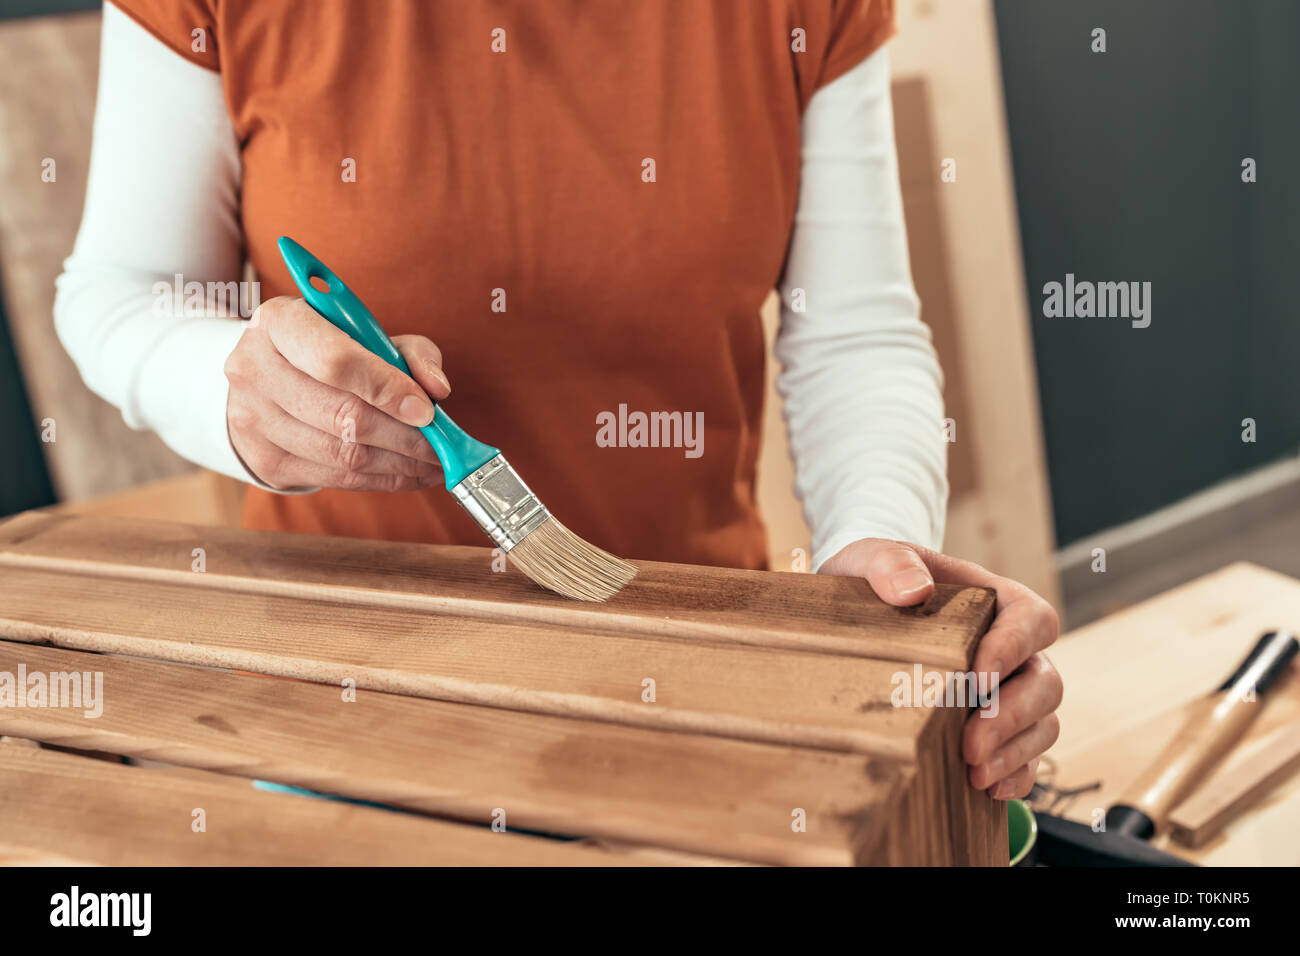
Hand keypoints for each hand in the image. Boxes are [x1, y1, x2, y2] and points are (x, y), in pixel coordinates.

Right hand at [225, 296, 449, 490]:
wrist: (264, 380)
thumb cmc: (326, 350)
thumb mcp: (368, 334)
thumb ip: (410, 353)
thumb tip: (438, 389)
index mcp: (279, 323)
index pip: (335, 362)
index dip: (386, 388)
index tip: (427, 410)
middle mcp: (254, 369)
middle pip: (344, 416)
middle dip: (405, 437)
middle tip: (442, 447)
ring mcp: (252, 420)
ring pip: (343, 454)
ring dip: (400, 465)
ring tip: (435, 464)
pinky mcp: (264, 461)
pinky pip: (336, 477)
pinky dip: (383, 480)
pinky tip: (411, 475)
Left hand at [820, 537, 1062, 799]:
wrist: (858, 606)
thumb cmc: (874, 579)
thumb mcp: (870, 558)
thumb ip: (890, 564)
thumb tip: (913, 591)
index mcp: (996, 600)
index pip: (1032, 620)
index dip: (1014, 650)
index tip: (976, 679)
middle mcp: (1013, 648)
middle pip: (1045, 681)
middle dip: (1012, 716)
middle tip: (971, 744)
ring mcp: (1008, 690)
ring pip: (1043, 723)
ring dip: (1015, 752)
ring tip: (974, 772)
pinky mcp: (995, 727)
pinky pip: (1026, 756)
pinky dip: (1016, 774)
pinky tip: (989, 789)